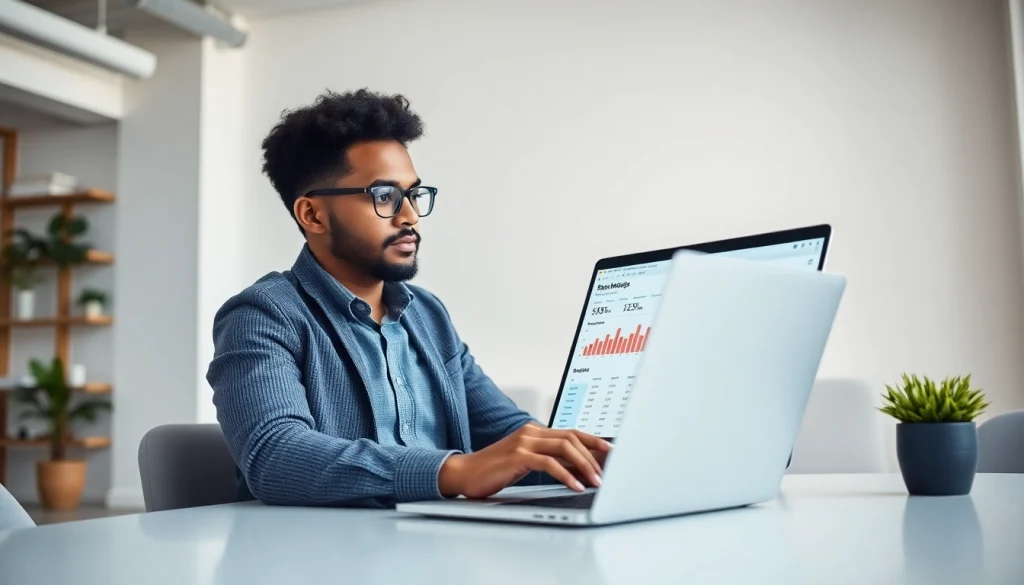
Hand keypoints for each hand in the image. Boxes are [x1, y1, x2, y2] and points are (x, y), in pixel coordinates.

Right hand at [438, 424, 612, 498]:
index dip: (593, 440)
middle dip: (593, 456)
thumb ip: (550, 461)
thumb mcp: (526, 463)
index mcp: (534, 432)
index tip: (611, 451)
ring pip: (564, 448)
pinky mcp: (518, 456)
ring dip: (584, 465)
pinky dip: (566, 475)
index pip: (571, 432)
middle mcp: (531, 432)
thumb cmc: (494, 471)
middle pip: (572, 438)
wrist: (464, 474)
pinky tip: (575, 486)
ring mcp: (524, 442)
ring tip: (595, 481)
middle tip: (605, 473)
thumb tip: (578, 469)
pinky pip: (549, 463)